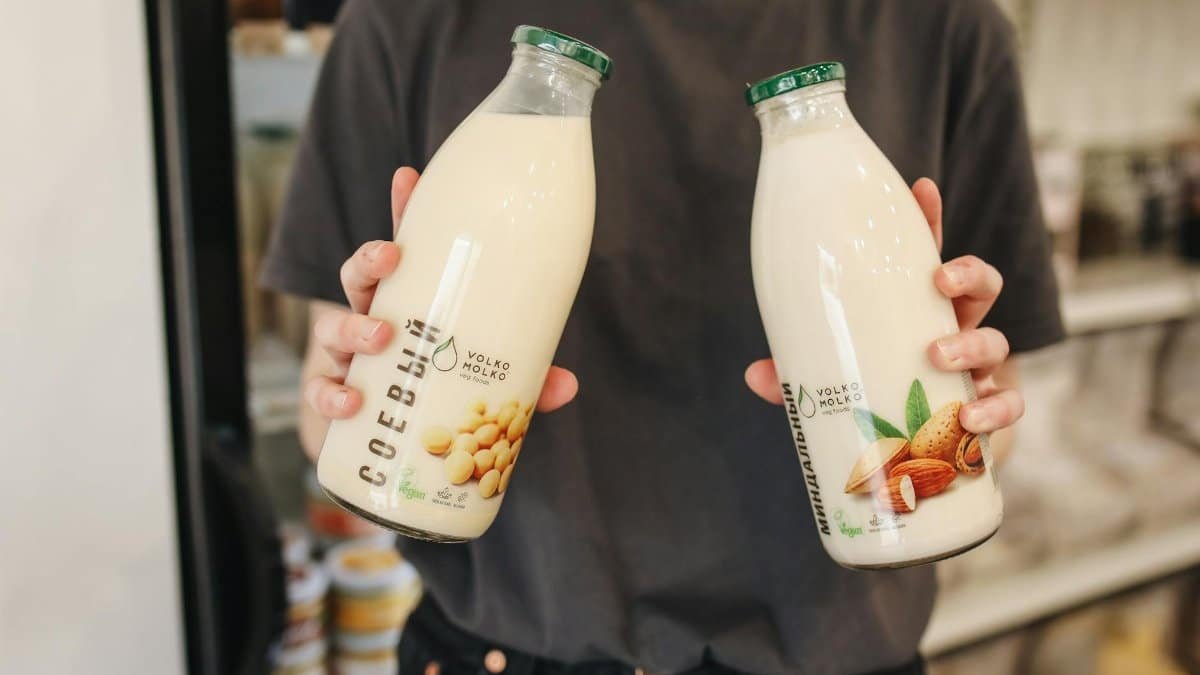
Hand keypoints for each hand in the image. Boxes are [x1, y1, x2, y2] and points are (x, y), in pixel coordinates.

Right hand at [303, 167, 578, 426]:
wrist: (401, 448)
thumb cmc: (445, 396)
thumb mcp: (490, 382)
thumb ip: (525, 380)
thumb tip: (568, 385)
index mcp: (411, 304)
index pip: (405, 251)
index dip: (402, 211)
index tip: (408, 177)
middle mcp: (375, 322)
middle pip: (360, 277)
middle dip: (369, 259)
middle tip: (392, 256)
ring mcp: (350, 358)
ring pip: (333, 326)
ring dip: (354, 326)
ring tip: (381, 335)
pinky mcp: (334, 396)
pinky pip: (320, 390)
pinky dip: (331, 395)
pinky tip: (352, 402)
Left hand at [744, 178, 1023, 434]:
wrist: (924, 459)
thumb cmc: (879, 401)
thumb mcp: (837, 381)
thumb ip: (801, 376)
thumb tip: (754, 374)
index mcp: (919, 311)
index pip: (928, 256)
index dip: (928, 220)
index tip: (921, 188)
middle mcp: (957, 330)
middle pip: (981, 284)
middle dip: (966, 274)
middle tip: (938, 281)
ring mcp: (980, 369)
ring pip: (997, 340)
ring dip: (972, 345)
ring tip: (939, 356)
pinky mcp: (993, 409)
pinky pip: (1011, 403)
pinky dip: (997, 410)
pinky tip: (971, 417)